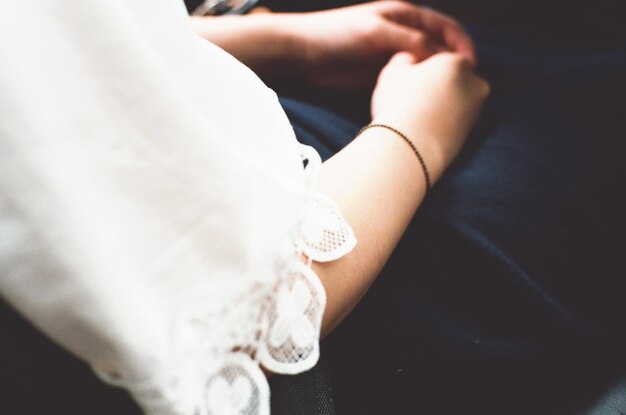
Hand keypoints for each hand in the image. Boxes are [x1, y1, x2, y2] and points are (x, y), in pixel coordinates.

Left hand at [287, 1, 475, 87]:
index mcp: (406, 15)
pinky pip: (408, 81)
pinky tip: (424, 103)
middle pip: (439, 48)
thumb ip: (410, 42)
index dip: (462, 45)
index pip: (445, 27)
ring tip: (448, 99)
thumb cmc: (338, 34)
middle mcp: (403, 33)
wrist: (304, 52)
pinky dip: (418, 89)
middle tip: (463, 88)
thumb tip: (441, 57)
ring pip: (424, 67)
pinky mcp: (382, 73)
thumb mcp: (378, 33)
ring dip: (436, 80)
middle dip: (453, 66)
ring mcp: (393, 54)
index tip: (471, 67)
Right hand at [371, 52, 489, 180]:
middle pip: (453, 81)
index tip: (406, 84)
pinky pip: (454, 123)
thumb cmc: (398, 105)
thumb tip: (412, 61)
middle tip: (411, 101)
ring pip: (456, 103)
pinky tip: (423, 132)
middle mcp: (475, 84)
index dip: (422, 71)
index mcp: (457, 62)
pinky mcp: (472, 135)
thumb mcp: (393, 71)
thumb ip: (405, 59)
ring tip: (415, 119)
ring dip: (441, 107)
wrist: (409, 149)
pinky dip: (443, 125)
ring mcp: (476, 111)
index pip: (441, 61)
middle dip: (438, 88)